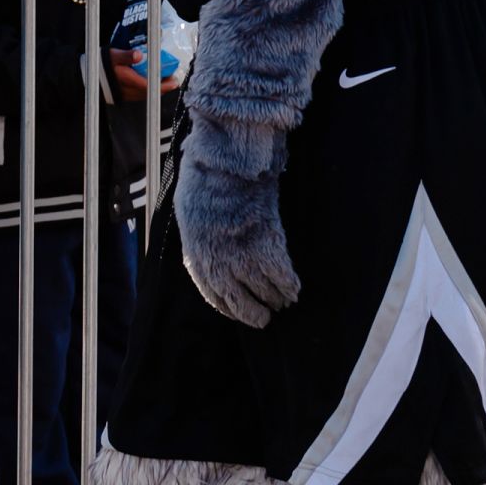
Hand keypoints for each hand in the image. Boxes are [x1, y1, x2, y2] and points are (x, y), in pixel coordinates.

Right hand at [106, 48, 179, 102]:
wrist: (88, 74)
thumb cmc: (100, 63)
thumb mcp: (112, 55)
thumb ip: (125, 55)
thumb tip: (139, 54)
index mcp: (126, 80)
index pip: (149, 86)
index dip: (163, 85)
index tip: (174, 81)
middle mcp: (127, 91)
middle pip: (150, 93)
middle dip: (163, 88)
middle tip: (173, 80)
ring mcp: (125, 95)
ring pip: (146, 95)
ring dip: (156, 89)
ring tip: (164, 80)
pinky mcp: (122, 95)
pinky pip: (139, 95)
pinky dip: (148, 90)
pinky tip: (150, 83)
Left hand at [175, 128, 299, 327]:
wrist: (223, 164)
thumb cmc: (205, 181)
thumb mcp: (191, 212)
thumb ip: (200, 237)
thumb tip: (206, 252)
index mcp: (197, 253)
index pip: (211, 293)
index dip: (227, 307)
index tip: (237, 314)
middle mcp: (218, 261)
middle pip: (237, 301)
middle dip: (252, 314)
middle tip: (264, 320)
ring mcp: (242, 254)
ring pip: (262, 291)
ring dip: (273, 300)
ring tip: (282, 303)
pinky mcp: (265, 244)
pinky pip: (281, 275)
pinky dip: (289, 285)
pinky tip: (294, 290)